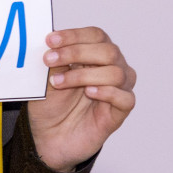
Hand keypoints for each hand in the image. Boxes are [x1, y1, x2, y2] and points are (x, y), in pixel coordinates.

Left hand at [26, 26, 136, 171]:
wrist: (49, 137)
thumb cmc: (52, 104)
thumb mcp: (47, 79)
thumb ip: (55, 60)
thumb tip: (53, 41)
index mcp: (95, 54)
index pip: (95, 35)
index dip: (74, 35)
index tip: (50, 41)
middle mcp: (112, 68)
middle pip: (108, 51)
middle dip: (76, 52)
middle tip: (50, 59)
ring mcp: (118, 90)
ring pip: (116, 73)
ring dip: (84, 75)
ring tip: (59, 83)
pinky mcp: (119, 112)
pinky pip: (125, 98)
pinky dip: (107, 92)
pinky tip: (89, 92)